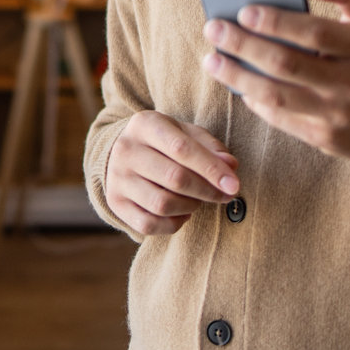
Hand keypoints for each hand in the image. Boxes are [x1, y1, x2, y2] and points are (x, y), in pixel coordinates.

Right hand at [103, 109, 240, 235]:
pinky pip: (149, 224)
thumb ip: (211, 148)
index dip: (211, 169)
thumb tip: (231, 167)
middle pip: (174, 178)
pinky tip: (182, 212)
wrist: (123, 153)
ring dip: (190, 206)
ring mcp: (117, 178)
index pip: (182, 148)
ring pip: (162, 204)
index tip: (234, 185)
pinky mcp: (115, 202)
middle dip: (207, 190)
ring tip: (199, 199)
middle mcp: (125, 149)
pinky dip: (173, 224)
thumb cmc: (165, 142)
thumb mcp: (186, 134)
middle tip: (225, 195)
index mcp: (145, 124)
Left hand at [201, 0, 349, 159]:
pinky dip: (254, 100)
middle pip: (286, 65)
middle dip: (243, 46)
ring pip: (276, 96)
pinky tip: (237, 83)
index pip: (314, 34)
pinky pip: (279, 118)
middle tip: (214, 30)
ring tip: (212, 59)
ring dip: (236, 77)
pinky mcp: (323, 138)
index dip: (276, 22)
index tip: (244, 11)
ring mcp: (336, 115)